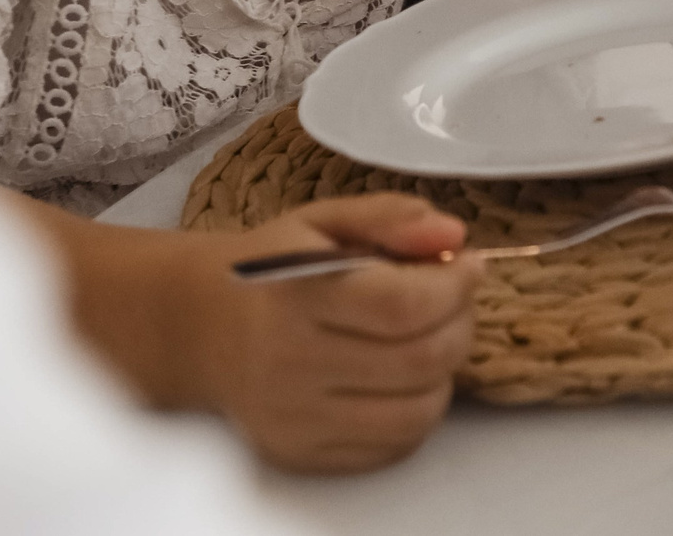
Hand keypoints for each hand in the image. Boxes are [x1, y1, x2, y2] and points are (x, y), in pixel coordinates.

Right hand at [190, 194, 478, 472]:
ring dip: (445, 371)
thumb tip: (452, 235)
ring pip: (417, 412)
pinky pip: (393, 447)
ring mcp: (295, 418)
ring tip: (432, 337)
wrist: (203, 328)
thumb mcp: (324, 221)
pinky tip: (404, 377)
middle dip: (460, 323)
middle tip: (457, 300)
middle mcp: (290, 364)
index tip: (468, 265)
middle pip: (420, 360)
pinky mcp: (301, 454)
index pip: (403, 306)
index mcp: (295, 295)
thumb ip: (390, 217)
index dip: (455, 286)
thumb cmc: (272, 269)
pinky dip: (418, 411)